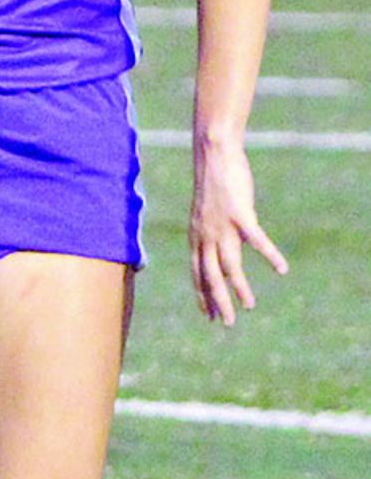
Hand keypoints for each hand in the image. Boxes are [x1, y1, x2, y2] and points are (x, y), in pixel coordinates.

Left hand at [188, 135, 287, 323]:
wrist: (213, 154)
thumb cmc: (213, 182)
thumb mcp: (209, 212)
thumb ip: (217, 232)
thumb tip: (234, 247)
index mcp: (196, 236)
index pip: (197, 273)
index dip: (202, 295)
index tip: (208, 316)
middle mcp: (206, 236)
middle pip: (211, 276)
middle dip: (218, 302)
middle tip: (225, 324)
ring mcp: (222, 226)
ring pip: (230, 265)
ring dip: (240, 288)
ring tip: (249, 306)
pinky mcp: (240, 215)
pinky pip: (257, 241)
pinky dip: (270, 255)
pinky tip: (282, 268)